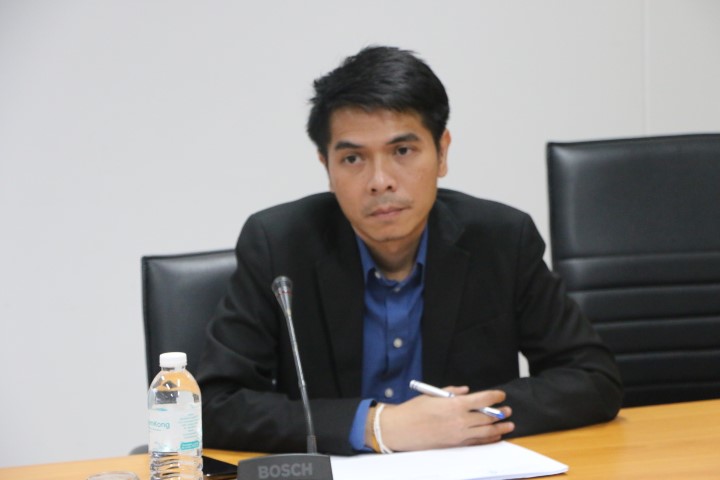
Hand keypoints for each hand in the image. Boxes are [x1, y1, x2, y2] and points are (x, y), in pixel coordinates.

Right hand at [374, 386, 513, 451]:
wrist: (400, 430)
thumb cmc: (414, 410)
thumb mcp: (432, 395)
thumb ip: (452, 392)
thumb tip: (466, 391)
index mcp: (454, 405)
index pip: (482, 400)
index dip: (494, 396)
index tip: (501, 394)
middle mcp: (459, 420)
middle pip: (487, 417)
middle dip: (500, 413)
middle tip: (508, 410)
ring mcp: (458, 435)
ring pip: (485, 432)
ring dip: (499, 428)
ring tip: (509, 425)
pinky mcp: (455, 445)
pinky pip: (476, 442)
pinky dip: (488, 439)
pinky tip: (494, 436)